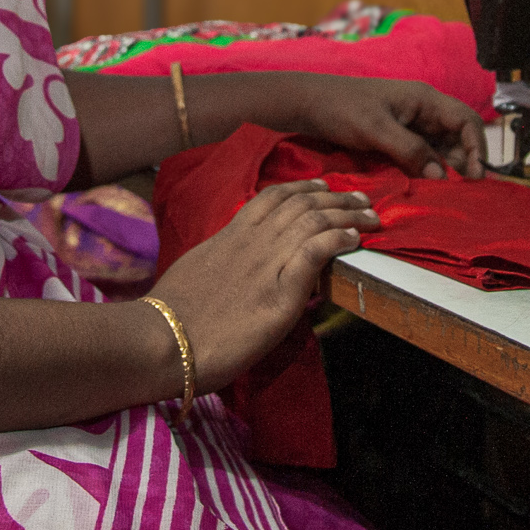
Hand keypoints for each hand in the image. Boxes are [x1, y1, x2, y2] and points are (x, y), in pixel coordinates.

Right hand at [149, 181, 377, 392]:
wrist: (159, 342)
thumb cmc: (168, 319)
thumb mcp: (195, 274)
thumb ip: (220, 263)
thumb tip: (234, 267)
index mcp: (227, 237)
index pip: (271, 199)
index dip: (302, 188)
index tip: (323, 186)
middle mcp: (249, 243)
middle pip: (300, 204)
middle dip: (336, 197)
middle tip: (362, 197)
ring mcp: (265, 265)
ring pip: (313, 221)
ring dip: (347, 214)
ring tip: (370, 215)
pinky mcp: (279, 294)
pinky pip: (315, 251)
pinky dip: (337, 238)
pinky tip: (353, 239)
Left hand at [281, 75, 486, 179]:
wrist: (309, 103)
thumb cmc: (341, 107)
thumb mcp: (376, 129)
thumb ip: (409, 150)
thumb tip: (440, 176)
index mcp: (424, 99)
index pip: (466, 120)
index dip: (477, 147)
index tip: (476, 175)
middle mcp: (423, 109)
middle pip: (459, 135)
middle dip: (465, 161)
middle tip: (465, 191)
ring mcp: (412, 122)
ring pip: (442, 147)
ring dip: (447, 168)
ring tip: (448, 192)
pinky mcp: (399, 135)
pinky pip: (424, 153)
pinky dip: (429, 168)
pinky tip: (427, 184)